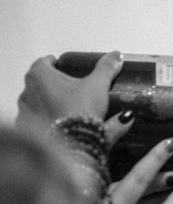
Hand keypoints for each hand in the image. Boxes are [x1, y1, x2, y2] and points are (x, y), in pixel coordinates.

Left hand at [16, 51, 130, 138]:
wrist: (71, 147)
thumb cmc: (80, 110)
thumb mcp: (98, 87)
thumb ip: (106, 69)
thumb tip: (117, 55)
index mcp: (40, 75)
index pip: (46, 62)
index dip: (58, 64)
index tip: (68, 69)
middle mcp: (27, 91)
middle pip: (41, 82)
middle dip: (55, 84)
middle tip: (73, 89)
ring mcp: (25, 111)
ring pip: (38, 101)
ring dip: (51, 102)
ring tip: (71, 108)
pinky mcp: (27, 129)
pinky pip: (37, 120)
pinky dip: (49, 119)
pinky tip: (64, 124)